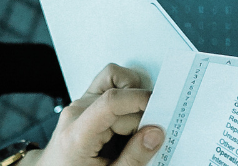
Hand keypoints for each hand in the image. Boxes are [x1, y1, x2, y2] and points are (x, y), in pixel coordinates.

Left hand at [35, 65, 163, 165]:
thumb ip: (134, 158)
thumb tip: (156, 132)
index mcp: (76, 135)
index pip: (110, 102)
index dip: (140, 100)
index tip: (162, 112)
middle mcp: (75, 112)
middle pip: (120, 97)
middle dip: (141, 117)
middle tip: (146, 141)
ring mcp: (79, 103)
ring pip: (116, 80)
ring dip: (132, 100)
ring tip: (132, 131)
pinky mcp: (85, 99)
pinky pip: (110, 81)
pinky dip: (125, 93)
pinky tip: (126, 119)